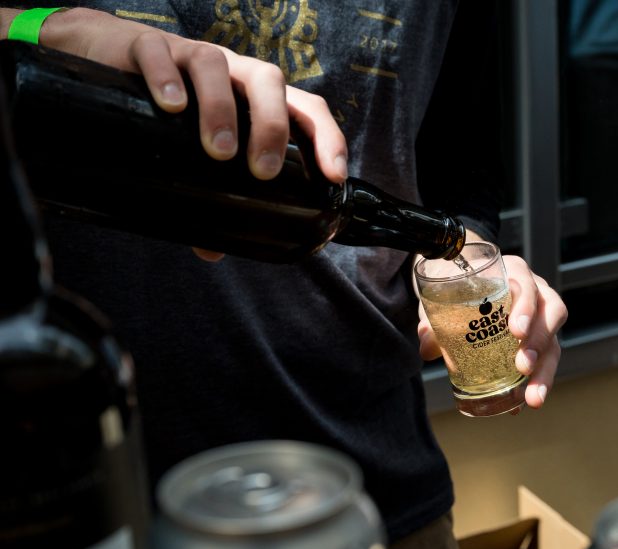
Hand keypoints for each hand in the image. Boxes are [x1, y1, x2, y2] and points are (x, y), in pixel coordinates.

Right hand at [17, 7, 348, 259]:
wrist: (101, 59)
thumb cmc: (167, 111)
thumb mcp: (191, 152)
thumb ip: (205, 195)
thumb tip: (213, 249)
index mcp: (254, 96)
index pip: (306, 109)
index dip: (327, 138)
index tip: (333, 175)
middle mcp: (231, 72)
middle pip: (267, 83)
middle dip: (272, 127)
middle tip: (263, 172)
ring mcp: (189, 55)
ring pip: (216, 66)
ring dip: (221, 108)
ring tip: (219, 151)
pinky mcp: (143, 46)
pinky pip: (159, 54)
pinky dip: (166, 77)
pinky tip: (169, 105)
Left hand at [417, 252, 567, 410]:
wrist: (462, 291)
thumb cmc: (458, 290)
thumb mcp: (444, 299)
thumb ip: (434, 322)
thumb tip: (427, 347)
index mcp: (513, 273)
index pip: (527, 283)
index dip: (526, 306)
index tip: (515, 331)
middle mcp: (536, 293)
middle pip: (552, 312)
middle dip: (540, 342)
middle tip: (523, 366)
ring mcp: (541, 319)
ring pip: (554, 342)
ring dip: (545, 371)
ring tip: (532, 398)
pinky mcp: (541, 342)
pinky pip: (546, 362)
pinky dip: (537, 383)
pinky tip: (522, 403)